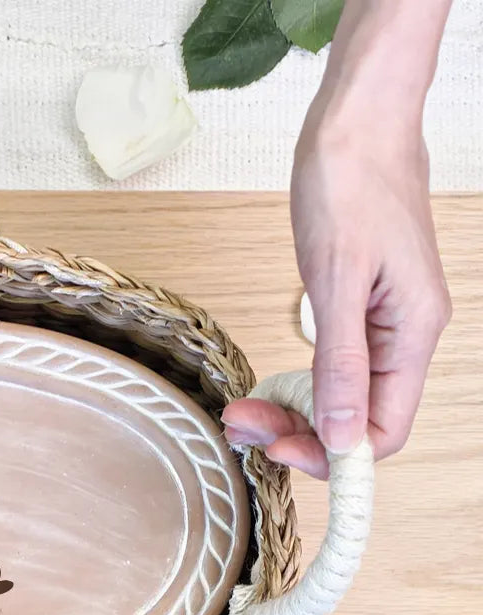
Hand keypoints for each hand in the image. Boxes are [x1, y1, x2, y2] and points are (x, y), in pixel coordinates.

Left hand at [223, 81, 450, 478]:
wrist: (353, 123)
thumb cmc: (350, 183)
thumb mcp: (337, 278)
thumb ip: (340, 362)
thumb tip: (343, 435)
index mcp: (412, 333)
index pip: (383, 430)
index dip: (333, 455)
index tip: (276, 451)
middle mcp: (401, 337)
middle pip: (356, 420)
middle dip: (298, 432)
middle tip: (240, 424)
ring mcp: (378, 325)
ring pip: (338, 398)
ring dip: (290, 413)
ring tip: (240, 409)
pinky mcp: (353, 310)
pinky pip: (329, 370)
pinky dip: (295, 384)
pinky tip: (264, 384)